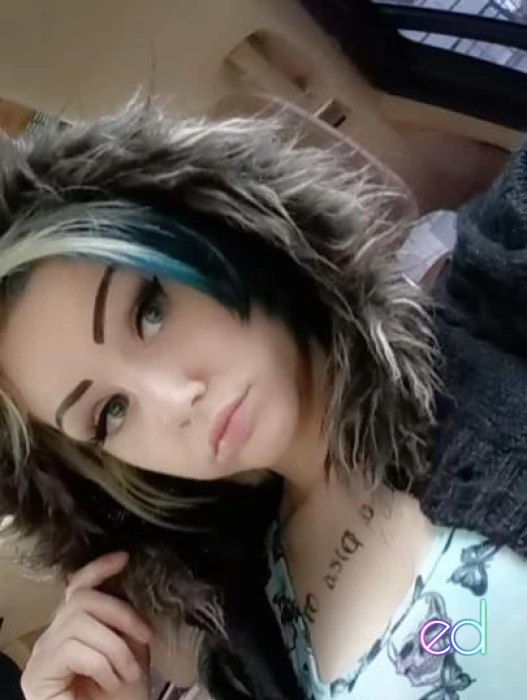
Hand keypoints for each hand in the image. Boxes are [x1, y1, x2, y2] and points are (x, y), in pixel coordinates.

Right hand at [21, 552, 151, 699]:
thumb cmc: (119, 699)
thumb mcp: (131, 651)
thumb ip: (126, 623)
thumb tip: (133, 588)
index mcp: (73, 628)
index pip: (78, 586)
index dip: (99, 568)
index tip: (124, 558)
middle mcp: (51, 638)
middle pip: (81, 598)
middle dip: (120, 612)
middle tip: (145, 636)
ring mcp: (41, 656)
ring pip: (80, 621)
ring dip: (114, 646)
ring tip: (127, 672)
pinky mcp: (37, 676)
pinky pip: (73, 648)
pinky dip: (101, 662)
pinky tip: (110, 682)